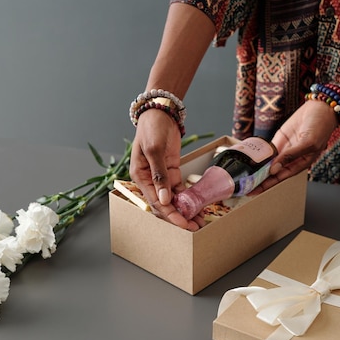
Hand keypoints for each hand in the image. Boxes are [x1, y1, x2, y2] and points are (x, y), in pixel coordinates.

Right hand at [129, 110, 203, 230]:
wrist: (160, 112)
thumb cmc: (151, 128)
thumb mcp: (154, 150)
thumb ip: (159, 175)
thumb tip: (165, 199)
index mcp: (139, 177)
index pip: (155, 202)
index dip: (169, 214)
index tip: (182, 223)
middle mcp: (149, 181)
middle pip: (164, 204)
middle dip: (179, 216)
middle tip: (194, 227)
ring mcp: (161, 177)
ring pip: (173, 200)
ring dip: (185, 210)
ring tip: (199, 220)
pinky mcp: (171, 172)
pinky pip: (179, 190)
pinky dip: (188, 199)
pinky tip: (198, 207)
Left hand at [250, 100, 336, 193]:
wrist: (320, 108)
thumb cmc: (321, 127)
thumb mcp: (308, 143)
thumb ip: (290, 156)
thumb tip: (274, 169)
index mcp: (299, 164)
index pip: (280, 178)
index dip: (267, 185)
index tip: (253, 191)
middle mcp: (290, 159)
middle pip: (271, 173)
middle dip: (258, 179)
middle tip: (243, 185)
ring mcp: (283, 149)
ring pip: (267, 162)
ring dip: (256, 168)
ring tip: (242, 175)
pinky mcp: (279, 140)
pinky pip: (266, 149)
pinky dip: (257, 154)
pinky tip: (247, 159)